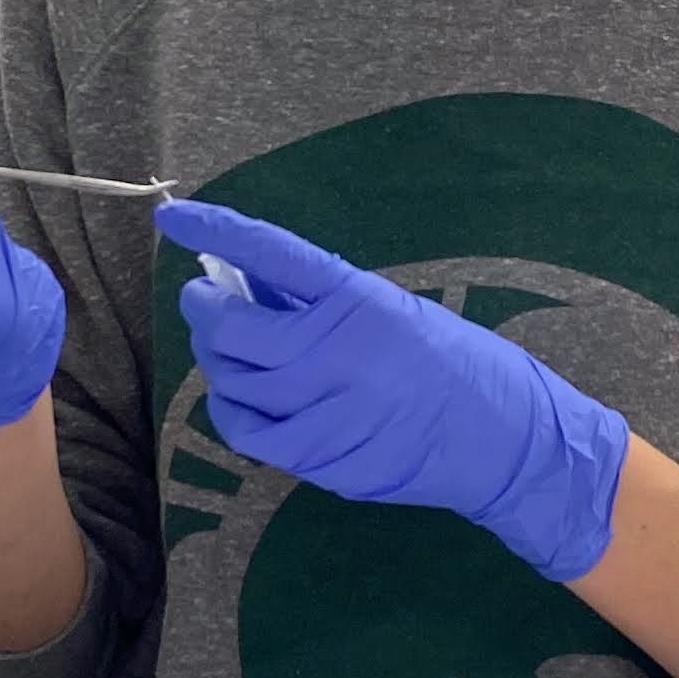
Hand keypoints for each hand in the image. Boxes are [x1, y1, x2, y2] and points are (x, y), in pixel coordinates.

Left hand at [157, 199, 628, 582]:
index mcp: (358, 300)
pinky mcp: (324, 457)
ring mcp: (328, 409)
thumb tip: (249, 284)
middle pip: (234, 328)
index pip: (269, 253)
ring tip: (224, 349)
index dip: (215, 232)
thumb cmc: (452, 363)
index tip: (175, 219)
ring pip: (233, 381)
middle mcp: (337, 351)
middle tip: (202, 301)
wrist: (504, 439)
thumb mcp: (389, 311)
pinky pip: (249, 434)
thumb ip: (321, 301)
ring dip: (215, 359)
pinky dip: (230, 411)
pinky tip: (238, 399)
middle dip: (203, 310)